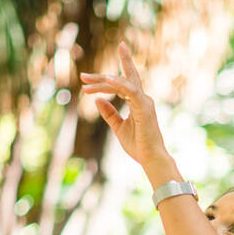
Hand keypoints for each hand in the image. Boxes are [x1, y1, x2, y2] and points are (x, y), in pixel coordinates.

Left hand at [80, 43, 171, 172]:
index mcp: (136, 102)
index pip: (118, 86)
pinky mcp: (144, 107)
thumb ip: (109, 113)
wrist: (151, 158)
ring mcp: (144, 101)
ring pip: (122, 84)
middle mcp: (141, 98)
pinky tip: (107, 80)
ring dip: (104, 80)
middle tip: (82, 76)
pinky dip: (120, 84)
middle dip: (103, 75)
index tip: (84, 86)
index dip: (101, 83)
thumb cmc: (138, 145)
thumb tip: (97, 100)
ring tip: (86, 80)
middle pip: (121, 79)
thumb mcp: (119, 127)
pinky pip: (131, 91)